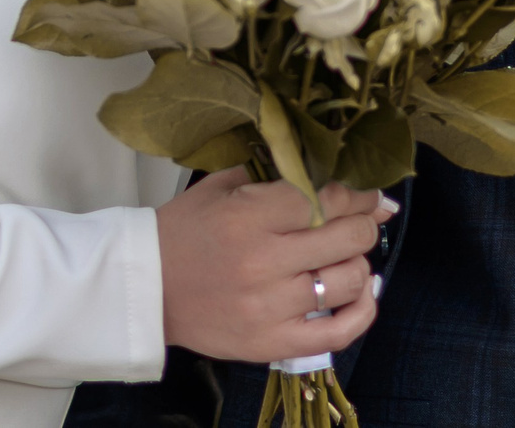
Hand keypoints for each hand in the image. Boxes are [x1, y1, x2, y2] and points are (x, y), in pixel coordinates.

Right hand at [156, 169, 392, 363]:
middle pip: (348, 236)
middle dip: (364, 222)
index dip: (359, 192)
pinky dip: (362, 311)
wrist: (146, 289)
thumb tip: (336, 170)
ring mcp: (270, 308)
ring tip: (346, 255)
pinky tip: (362, 293)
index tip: (368, 192)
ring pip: (350, 280)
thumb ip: (276, 173)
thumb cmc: (186, 231)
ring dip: (359, 263)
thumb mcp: (223, 186)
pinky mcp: (271, 344)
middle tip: (360, 220)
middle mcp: (264, 262)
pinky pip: (339, 333)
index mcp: (250, 216)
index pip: (328, 198)